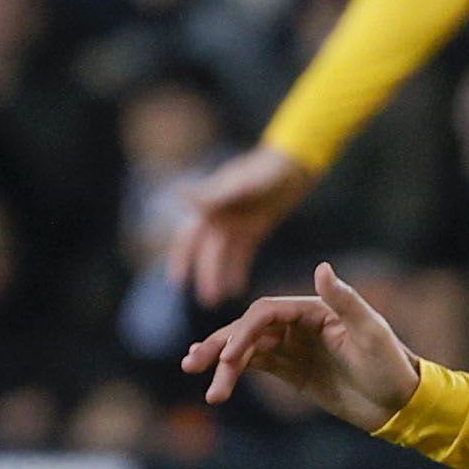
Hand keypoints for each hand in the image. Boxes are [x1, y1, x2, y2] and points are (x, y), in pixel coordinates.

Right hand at [163, 145, 318, 301]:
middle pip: (204, 251)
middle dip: (202, 274)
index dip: (181, 259)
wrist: (293, 167)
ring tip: (215, 300)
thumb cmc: (264, 171)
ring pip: (221, 256)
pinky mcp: (253, 230)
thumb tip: (177, 194)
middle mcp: (218, 217)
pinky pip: (241, 254)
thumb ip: (212, 194)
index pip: (188, 237)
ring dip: (217, 276)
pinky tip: (237, 289)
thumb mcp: (240, 184)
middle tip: (204, 300)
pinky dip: (237, 270)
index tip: (176, 281)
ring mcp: (235, 224)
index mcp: (209, 206)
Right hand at [182, 262, 424, 429]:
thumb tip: (321, 267)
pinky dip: (233, 373)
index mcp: (315, 308)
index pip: (267, 312)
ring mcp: (294, 347)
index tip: (231, 356)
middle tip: (194, 364)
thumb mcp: (372, 333)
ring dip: (222, 363)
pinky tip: (215, 384)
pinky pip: (255, 367)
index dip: (244, 331)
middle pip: (249, 329)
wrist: (400, 403)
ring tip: (202, 383)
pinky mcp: (292, 370)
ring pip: (247, 350)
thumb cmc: (391, 365)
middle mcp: (300, 324)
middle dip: (220, 346)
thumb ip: (345, 301)